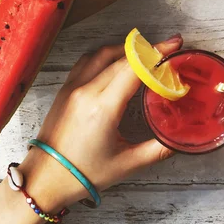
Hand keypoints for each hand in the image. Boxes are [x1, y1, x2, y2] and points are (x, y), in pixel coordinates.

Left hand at [0, 35, 182, 223]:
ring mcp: (72, 86)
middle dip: (147, 51)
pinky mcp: (65, 89)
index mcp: (102, 107)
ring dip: (125, 50)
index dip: (156, 53)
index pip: (133, 67)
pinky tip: (116, 62)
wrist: (45, 178)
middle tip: (166, 50)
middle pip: (121, 57)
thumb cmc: (82, 173)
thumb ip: (158, 148)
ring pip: (102, 53)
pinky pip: (87, 60)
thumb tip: (178, 138)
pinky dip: (105, 55)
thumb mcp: (127, 163)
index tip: (173, 45)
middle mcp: (86, 90)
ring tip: (143, 55)